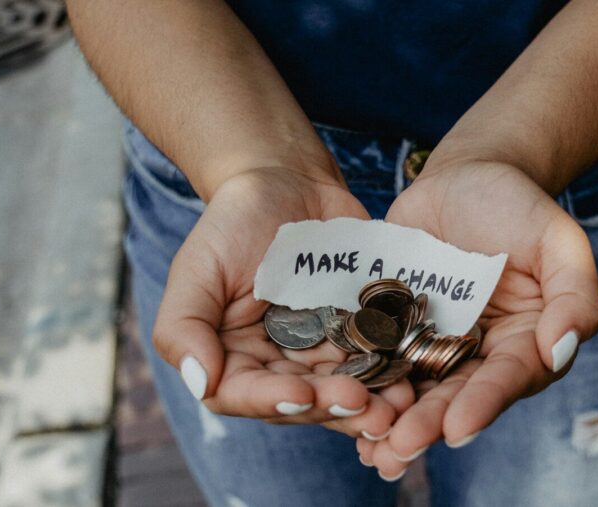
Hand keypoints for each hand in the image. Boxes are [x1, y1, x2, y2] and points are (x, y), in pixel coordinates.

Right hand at [152, 167, 414, 437]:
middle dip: (333, 407)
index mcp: (232, 358)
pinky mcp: (359, 334)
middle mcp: (277, 365)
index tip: (303, 394)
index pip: (245, 394)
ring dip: (372, 404)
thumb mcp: (197, 268)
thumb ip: (183, 327)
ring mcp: (322, 352)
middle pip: (303, 402)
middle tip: (365, 406)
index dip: (273, 400)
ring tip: (398, 406)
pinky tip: (414, 379)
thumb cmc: (233, 222)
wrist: (288, 182)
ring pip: (345, 390)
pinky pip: (377, 360)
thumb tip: (200, 382)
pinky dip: (394, 373)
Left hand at [357, 161, 597, 477]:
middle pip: (456, 395)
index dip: (484, 403)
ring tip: (370, 448)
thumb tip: (562, 349)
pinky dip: (363, 384)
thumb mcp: (558, 239)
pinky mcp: (395, 327)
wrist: (464, 176)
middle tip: (400, 448)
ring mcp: (434, 342)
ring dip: (392, 420)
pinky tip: (340, 408)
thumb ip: (575, 293)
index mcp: (525, 342)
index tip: (458, 427)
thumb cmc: (518, 205)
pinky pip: (378, 358)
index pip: (507, 378)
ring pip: (414, 389)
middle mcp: (479, 353)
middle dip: (428, 424)